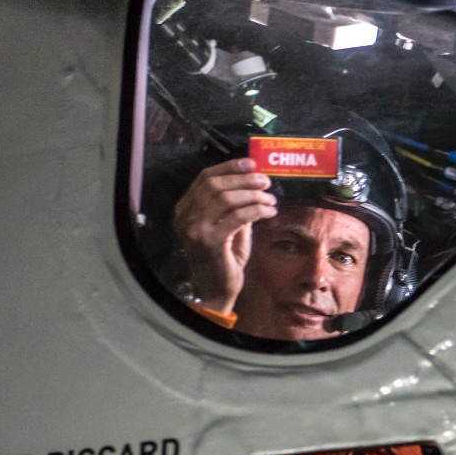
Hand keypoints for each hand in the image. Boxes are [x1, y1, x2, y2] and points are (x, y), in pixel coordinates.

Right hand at [173, 158, 276, 312]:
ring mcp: (195, 229)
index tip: (252, 164)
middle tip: (266, 182)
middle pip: (215, 185)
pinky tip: (270, 212)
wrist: (216, 290)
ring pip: (226, 199)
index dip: (230, 167)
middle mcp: (185, 217)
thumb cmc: (223, 258)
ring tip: (271, 199)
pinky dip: (257, 210)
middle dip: (244, 179)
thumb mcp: (226, 226)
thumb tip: (253, 181)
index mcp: (184, 209)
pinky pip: (238, 217)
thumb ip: (234, 205)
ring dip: (254, 195)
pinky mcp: (210, 241)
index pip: (205, 178)